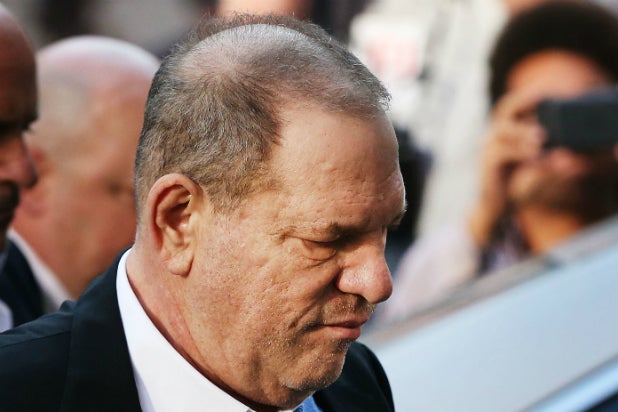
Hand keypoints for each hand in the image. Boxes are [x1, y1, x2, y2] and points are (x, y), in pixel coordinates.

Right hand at [469, 91, 545, 246]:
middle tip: (543, 106)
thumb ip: (543, 154)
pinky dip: (521, 153)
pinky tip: (535, 156)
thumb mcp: (531, 164)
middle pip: (505, 113)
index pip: (509, 107)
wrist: (495, 206)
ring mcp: (487, 148)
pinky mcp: (486, 163)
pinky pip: (503, 152)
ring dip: (524, 133)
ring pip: (504, 131)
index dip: (524, 98)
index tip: (544, 93)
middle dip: (523, 107)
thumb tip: (566, 153)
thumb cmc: (513, 182)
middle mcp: (492, 136)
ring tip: (542, 138)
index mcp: (502, 132)